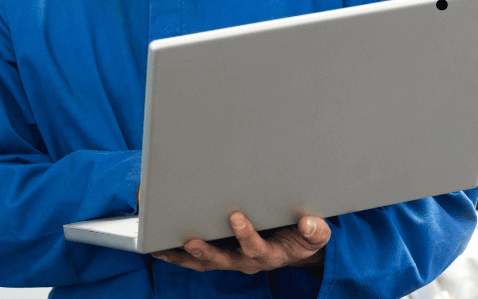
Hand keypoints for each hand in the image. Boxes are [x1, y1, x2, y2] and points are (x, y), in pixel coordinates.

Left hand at [153, 212, 329, 273]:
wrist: (297, 247)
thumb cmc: (303, 238)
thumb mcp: (316, 237)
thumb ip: (316, 231)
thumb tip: (309, 223)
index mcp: (269, 254)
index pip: (255, 247)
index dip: (245, 234)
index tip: (236, 216)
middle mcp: (247, 260)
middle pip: (222, 260)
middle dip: (206, 251)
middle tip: (191, 240)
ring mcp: (232, 259)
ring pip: (205, 262)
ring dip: (185, 256)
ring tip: (164, 249)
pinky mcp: (222, 254)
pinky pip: (197, 259)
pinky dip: (178, 255)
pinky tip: (161, 248)